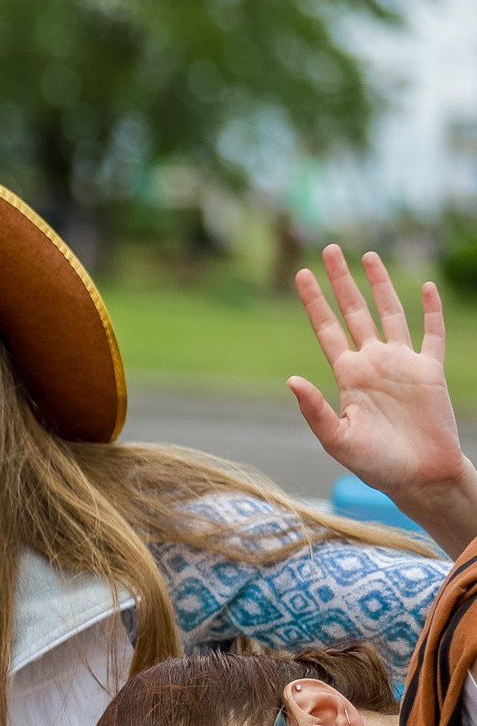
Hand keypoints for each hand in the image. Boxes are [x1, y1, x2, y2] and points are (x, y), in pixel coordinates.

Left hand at [290, 246, 474, 525]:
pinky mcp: (431, 370)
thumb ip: (315, 409)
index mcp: (346, 375)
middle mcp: (372, 362)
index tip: (300, 274)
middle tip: (329, 249)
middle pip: (354, 311)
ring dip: (380, 285)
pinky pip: (433, 334)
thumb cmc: (374, 464)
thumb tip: (292, 380)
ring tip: (367, 255)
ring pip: (390, 313)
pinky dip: (431, 310)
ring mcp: (402, 363)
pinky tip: (426, 287)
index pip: (326, 328)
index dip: (314, 301)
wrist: (417, 476)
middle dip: (341, 281)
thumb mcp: (336, 438)